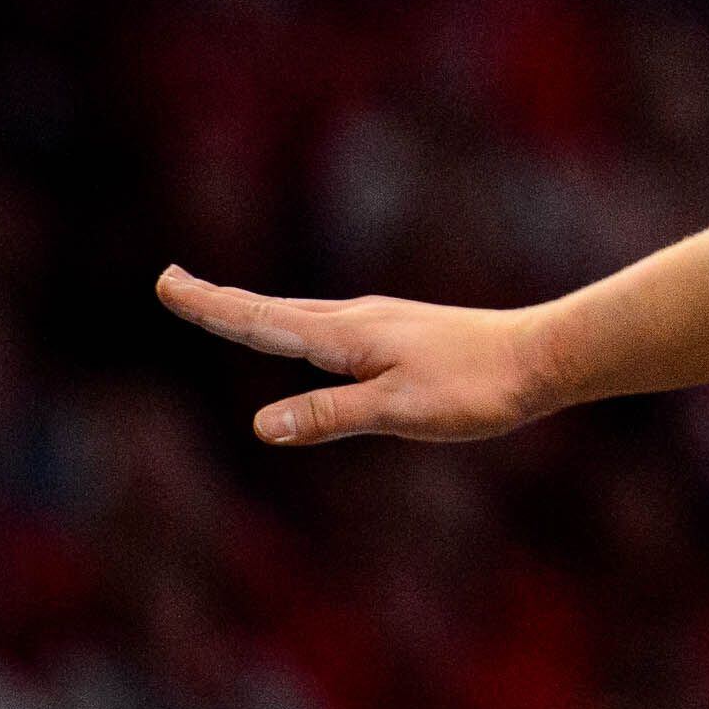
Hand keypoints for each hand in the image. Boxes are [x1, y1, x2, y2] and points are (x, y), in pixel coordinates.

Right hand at [156, 263, 559, 445]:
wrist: (543, 358)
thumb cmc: (476, 388)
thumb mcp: (399, 410)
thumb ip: (329, 415)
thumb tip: (258, 426)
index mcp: (346, 335)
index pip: (261, 320)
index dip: (209, 306)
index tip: (165, 282)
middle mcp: (357, 319)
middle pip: (272, 309)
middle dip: (219, 301)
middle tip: (172, 284)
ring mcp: (382, 323)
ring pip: (303, 314)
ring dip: (256, 310)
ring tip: (226, 307)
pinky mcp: (403, 333)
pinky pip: (332, 326)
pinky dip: (297, 323)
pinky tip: (312, 335)